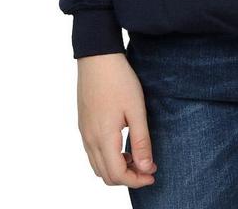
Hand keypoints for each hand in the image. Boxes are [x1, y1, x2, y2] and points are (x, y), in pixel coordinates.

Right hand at [76, 52, 157, 187]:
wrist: (97, 57)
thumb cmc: (119, 80)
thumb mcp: (136, 109)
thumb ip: (140, 141)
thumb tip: (146, 168)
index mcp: (103, 137)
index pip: (117, 174)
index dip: (136, 180)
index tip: (153, 174)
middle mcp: (90, 139)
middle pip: (106, 175)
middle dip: (127, 178)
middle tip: (147, 168)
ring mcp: (84, 132)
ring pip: (97, 166)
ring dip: (116, 169)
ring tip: (136, 157)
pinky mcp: (83, 124)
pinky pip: (92, 153)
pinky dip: (107, 158)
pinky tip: (121, 145)